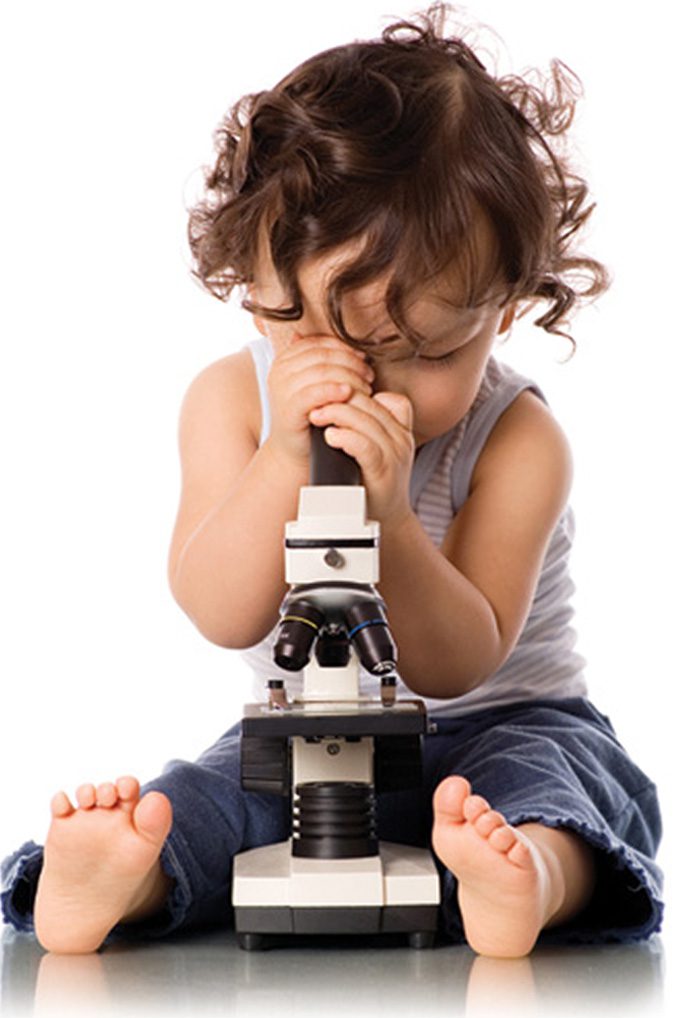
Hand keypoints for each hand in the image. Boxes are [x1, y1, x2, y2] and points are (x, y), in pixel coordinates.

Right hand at [265, 333, 374, 465]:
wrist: (299, 451)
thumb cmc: (313, 416)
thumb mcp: (321, 385)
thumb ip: (331, 365)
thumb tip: (357, 350)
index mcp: (286, 359)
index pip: (318, 343)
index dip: (344, 348)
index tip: (363, 358)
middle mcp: (279, 370)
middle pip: (322, 355)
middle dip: (350, 363)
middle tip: (368, 375)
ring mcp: (281, 389)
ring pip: (320, 371)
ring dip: (348, 377)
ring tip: (365, 388)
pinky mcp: (288, 408)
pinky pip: (312, 393)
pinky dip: (332, 390)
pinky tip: (348, 393)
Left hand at [308, 389, 414, 526]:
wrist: (387, 519)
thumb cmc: (374, 483)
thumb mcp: (378, 449)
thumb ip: (367, 428)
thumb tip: (336, 404)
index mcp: (400, 429)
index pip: (383, 397)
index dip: (357, 390)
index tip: (332, 393)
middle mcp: (401, 438)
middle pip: (370, 405)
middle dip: (339, 398)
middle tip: (315, 400)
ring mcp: (395, 455)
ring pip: (366, 421)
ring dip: (337, 414)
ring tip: (317, 416)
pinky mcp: (384, 472)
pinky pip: (366, 446)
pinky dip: (346, 437)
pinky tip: (331, 436)